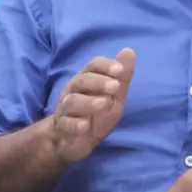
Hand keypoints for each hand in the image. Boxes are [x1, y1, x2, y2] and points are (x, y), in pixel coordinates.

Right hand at [49, 48, 135, 163]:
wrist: (73, 140)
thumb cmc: (96, 114)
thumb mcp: (114, 97)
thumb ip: (121, 77)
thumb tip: (129, 51)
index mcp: (87, 80)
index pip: (93, 66)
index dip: (105, 66)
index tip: (120, 70)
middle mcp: (73, 90)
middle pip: (82, 81)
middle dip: (98, 82)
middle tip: (114, 86)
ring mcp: (65, 108)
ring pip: (72, 101)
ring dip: (88, 102)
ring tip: (103, 103)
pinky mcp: (62, 127)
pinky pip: (65, 124)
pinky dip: (74, 125)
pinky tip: (84, 126)